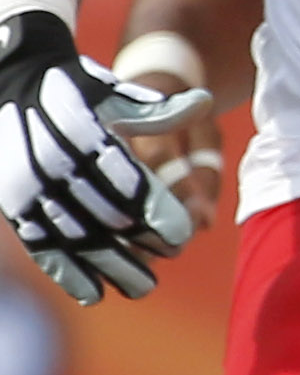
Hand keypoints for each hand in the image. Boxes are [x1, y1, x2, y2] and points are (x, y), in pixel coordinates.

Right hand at [0, 11, 208, 304]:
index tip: (182, 237)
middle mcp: (57, 165)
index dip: (161, 218)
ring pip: (78, 241)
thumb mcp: (113, 94)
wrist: (8, 81)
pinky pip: (41, 245)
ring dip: (112, 268)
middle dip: (144, 246)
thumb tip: (205, 102)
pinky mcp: (13, 205)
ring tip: (142, 286)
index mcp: (87, 137)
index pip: (134, 189)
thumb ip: (157, 110)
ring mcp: (31, 189)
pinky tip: (93, 293)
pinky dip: (67, 272)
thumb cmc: (74, 90)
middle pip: (111, 220)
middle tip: (170, 257)